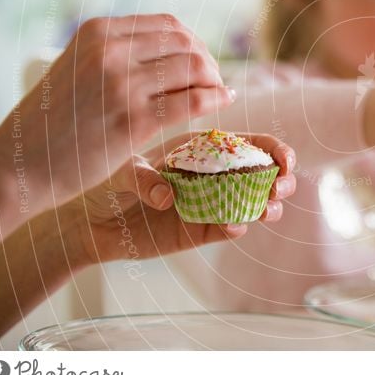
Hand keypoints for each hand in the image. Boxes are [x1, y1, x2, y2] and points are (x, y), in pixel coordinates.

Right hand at [0, 14, 233, 211]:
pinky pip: (193, 101)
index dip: (195, 44)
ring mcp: (122, 85)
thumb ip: (119, 52)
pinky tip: (223, 102)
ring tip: (217, 94)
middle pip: (187, 44)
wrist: (21, 165)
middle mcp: (110, 51)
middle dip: (209, 63)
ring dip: (215, 81)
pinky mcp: (134, 121)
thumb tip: (177, 45)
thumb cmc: (56, 121)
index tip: (203, 63)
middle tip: (215, 83)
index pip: (168, 25)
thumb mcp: (80, 67)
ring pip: (195, 69)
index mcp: (98, 31)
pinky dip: (216, 99)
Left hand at [64, 132, 295, 265]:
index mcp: (202, 148)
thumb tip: (168, 197)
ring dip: (268, 206)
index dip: (273, 150)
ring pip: (252, 202)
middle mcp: (212, 174)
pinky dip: (237, 227)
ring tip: (268, 211)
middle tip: (281, 186)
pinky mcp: (201, 231)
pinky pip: (228, 228)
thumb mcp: (120, 170)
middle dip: (280, 179)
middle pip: (260, 173)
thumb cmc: (105, 181)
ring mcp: (209, 203)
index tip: (285, 160)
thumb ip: (143, 178)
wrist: (89, 220)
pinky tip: (234, 226)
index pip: (248, 143)